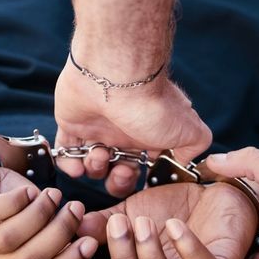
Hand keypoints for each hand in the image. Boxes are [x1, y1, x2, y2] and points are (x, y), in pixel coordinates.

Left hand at [0, 147, 97, 258]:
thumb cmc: (3, 197)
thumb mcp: (36, 223)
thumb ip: (59, 249)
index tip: (91, 243)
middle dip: (58, 236)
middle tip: (76, 210)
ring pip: (7, 240)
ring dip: (39, 216)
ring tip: (54, 195)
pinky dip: (14, 202)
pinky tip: (28, 192)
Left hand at [54, 59, 211, 196]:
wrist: (117, 77)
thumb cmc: (153, 105)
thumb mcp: (191, 130)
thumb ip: (193, 147)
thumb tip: (184, 161)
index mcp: (147, 135)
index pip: (142, 166)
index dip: (139, 179)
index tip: (139, 179)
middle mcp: (123, 132)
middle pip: (116, 169)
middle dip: (118, 181)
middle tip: (119, 172)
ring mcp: (97, 127)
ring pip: (93, 163)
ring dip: (95, 169)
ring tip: (99, 154)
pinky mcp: (72, 123)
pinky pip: (65, 151)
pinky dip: (69, 164)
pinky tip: (77, 166)